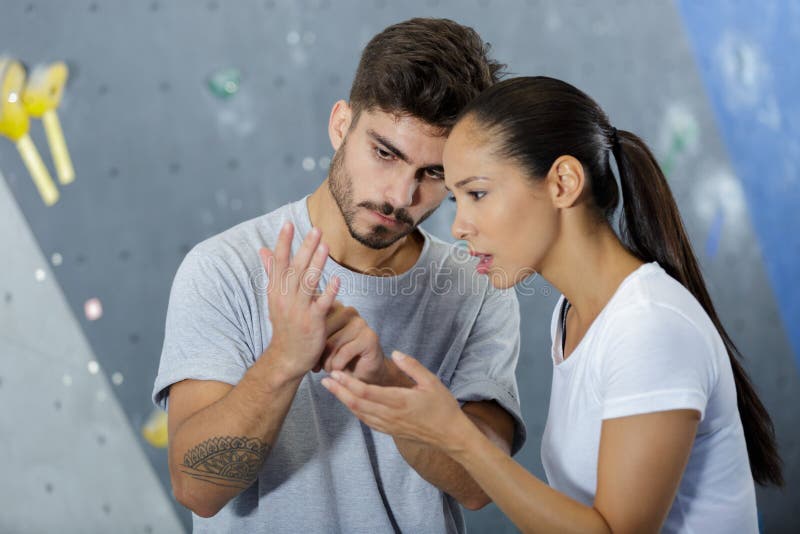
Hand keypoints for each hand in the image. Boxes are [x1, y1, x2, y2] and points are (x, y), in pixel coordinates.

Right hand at [259, 223, 341, 380]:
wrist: (286, 357)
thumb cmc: (284, 324)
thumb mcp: (274, 298)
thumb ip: (272, 272)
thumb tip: (263, 250)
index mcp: (275, 291)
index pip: (278, 263)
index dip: (283, 243)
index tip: (288, 224)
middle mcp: (285, 298)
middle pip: (294, 269)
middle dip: (305, 248)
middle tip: (316, 229)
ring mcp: (299, 311)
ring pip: (308, 283)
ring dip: (317, 264)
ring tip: (325, 246)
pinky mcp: (313, 323)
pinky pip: (322, 305)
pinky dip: (329, 292)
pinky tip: (337, 279)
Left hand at [313, 302, 387, 384]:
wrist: (363, 371)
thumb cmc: (339, 356)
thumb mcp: (321, 343)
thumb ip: (310, 332)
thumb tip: (289, 328)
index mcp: (336, 307)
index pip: (314, 318)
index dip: (309, 338)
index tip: (308, 354)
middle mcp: (349, 311)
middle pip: (322, 330)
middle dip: (317, 352)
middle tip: (316, 366)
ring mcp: (360, 323)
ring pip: (333, 342)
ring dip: (327, 361)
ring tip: (327, 368)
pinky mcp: (369, 337)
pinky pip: (345, 352)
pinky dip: (337, 365)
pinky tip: (337, 369)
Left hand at [321, 351, 468, 449]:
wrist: (451, 436)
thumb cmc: (443, 407)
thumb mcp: (431, 381)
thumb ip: (412, 366)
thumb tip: (395, 353)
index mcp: (399, 401)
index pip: (366, 392)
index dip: (348, 383)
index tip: (335, 373)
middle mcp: (390, 415)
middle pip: (357, 403)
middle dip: (339, 392)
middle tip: (324, 381)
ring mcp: (389, 425)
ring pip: (360, 413)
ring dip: (344, 401)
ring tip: (332, 389)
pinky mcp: (390, 431)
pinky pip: (367, 421)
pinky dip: (355, 411)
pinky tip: (349, 403)